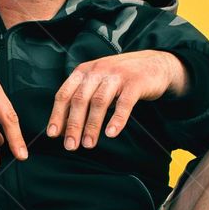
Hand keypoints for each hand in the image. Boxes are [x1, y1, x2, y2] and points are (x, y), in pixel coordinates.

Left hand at [46, 51, 189, 148]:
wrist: (155, 63)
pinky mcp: (135, 82)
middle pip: (80, 99)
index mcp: (84, 71)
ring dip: (92, 125)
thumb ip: (83, 100)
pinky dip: (117, 119)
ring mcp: (117, 75)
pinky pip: (124, 103)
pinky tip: (111, 133)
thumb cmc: (123, 78)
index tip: (53, 134)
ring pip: (99, 102)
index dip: (57, 114)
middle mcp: (98, 71)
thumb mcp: (98, 82)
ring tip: (88, 144)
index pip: (65, 94)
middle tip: (70, 145)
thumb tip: (65, 128)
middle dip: (73, 124)